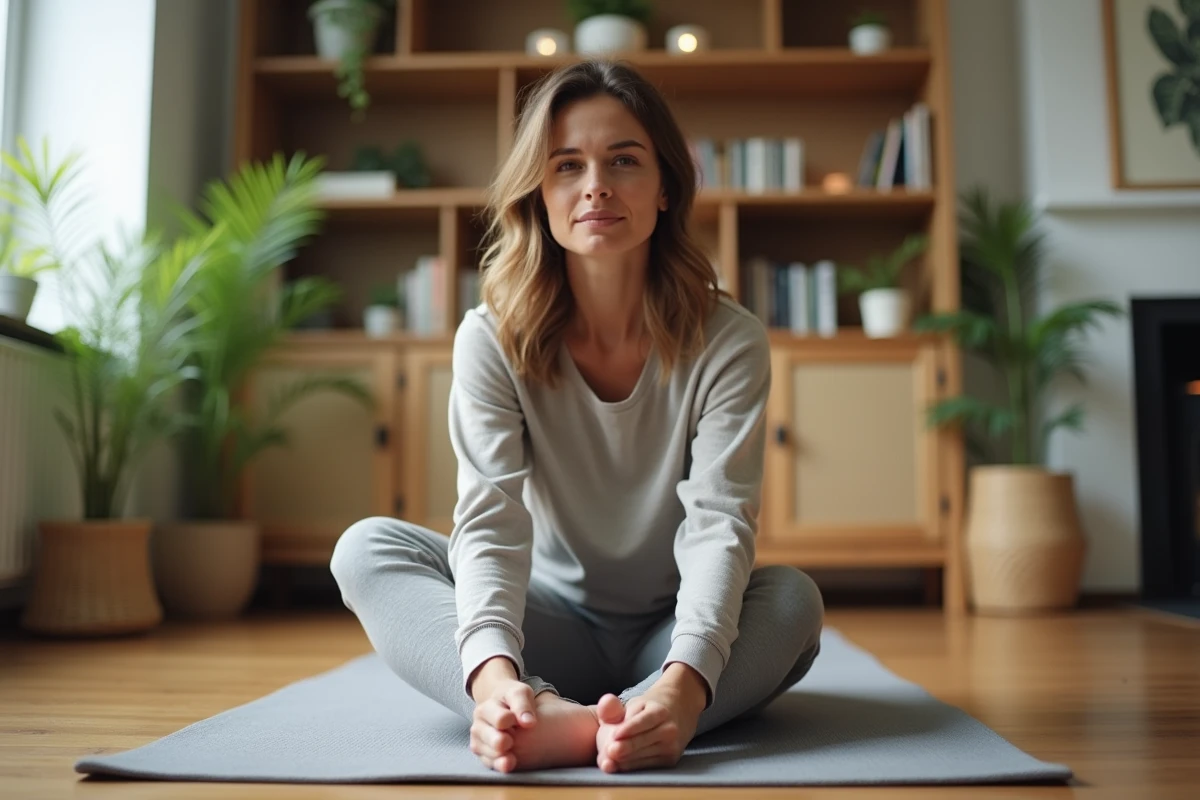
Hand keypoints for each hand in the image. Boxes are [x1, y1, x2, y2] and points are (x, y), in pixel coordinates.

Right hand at [468, 658, 536, 772]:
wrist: (504, 707)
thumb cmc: (513, 700)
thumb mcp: (519, 693)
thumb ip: (523, 705)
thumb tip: (529, 723)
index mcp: (484, 710)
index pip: (501, 720)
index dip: (513, 721)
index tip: (518, 720)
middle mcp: (478, 727)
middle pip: (495, 741)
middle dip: (506, 741)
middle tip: (512, 739)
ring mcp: (479, 743)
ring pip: (492, 754)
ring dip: (504, 755)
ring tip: (513, 751)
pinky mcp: (483, 756)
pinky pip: (492, 764)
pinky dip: (501, 764)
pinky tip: (511, 762)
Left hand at [595, 664, 707, 772]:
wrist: (680, 709)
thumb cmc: (650, 706)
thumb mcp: (636, 702)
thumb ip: (619, 711)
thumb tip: (607, 724)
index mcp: (660, 711)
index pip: (642, 722)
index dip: (628, 729)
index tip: (614, 736)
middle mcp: (669, 730)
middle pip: (642, 741)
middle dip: (624, 748)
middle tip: (609, 752)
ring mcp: (672, 746)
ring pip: (642, 756)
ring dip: (624, 760)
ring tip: (608, 761)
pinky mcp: (670, 760)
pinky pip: (646, 765)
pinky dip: (631, 766)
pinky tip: (618, 764)